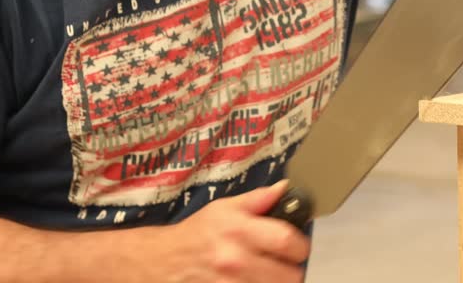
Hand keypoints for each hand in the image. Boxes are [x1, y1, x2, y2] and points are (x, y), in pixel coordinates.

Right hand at [139, 180, 309, 282]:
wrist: (162, 260)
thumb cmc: (197, 233)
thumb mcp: (224, 208)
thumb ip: (258, 199)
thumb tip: (285, 188)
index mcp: (239, 231)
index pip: (288, 241)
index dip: (300, 246)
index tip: (296, 247)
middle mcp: (236, 260)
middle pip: (290, 276)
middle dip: (291, 271)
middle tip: (284, 265)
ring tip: (268, 274)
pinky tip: (253, 281)